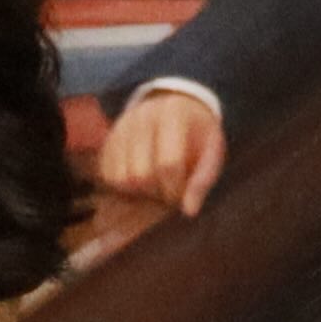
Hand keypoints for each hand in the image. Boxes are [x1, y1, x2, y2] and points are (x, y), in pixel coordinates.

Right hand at [94, 89, 224, 218]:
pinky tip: (142, 181)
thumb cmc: (198, 136)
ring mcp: (120, 127)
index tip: (182, 193)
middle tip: (169, 189)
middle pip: (140, 175)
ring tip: (155, 184)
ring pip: (120, 179)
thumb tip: (189, 211)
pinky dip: (124, 187)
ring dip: (139, 193)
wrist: (179, 110)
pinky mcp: (108, 140)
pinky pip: (107, 176)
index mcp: (172, 113)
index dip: (175, 189)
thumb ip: (203, 179)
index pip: (167, 165)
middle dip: (157, 193)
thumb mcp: (213, 152)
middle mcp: (141, 116)